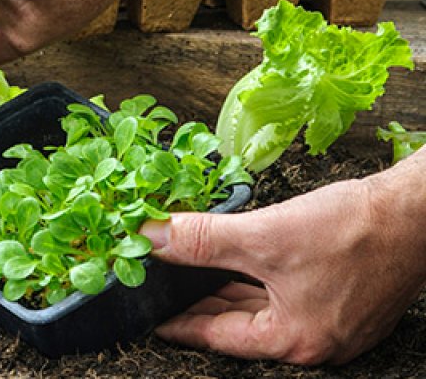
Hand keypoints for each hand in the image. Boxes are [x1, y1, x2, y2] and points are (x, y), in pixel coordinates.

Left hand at [139, 165, 425, 364]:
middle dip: (200, 302)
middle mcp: (314, 339)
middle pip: (239, 324)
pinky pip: (284, 294)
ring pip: (262, 307)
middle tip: (164, 287)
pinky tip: (236, 259)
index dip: (179, 322)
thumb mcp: (264, 236)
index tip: (151, 316)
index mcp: (294, 339)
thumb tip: (153, 239)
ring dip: (226, 288)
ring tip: (190, 272)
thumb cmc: (355, 231)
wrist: (417, 211)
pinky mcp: (343, 298)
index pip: (217, 336)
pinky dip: (256, 279)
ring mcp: (332, 322)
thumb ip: (202, 241)